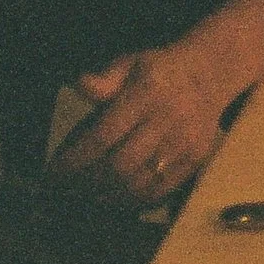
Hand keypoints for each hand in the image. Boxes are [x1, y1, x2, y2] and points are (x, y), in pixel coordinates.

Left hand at [48, 40, 225, 202]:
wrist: (209, 74)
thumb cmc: (159, 70)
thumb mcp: (130, 63)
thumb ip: (105, 78)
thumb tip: (81, 85)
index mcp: (146, 94)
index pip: (103, 135)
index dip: (75, 159)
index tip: (54, 172)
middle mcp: (167, 120)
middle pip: (120, 165)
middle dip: (87, 182)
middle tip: (67, 189)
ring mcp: (184, 143)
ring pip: (139, 182)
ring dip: (107, 195)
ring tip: (86, 197)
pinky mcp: (195, 159)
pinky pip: (161, 189)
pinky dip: (134, 200)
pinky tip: (115, 199)